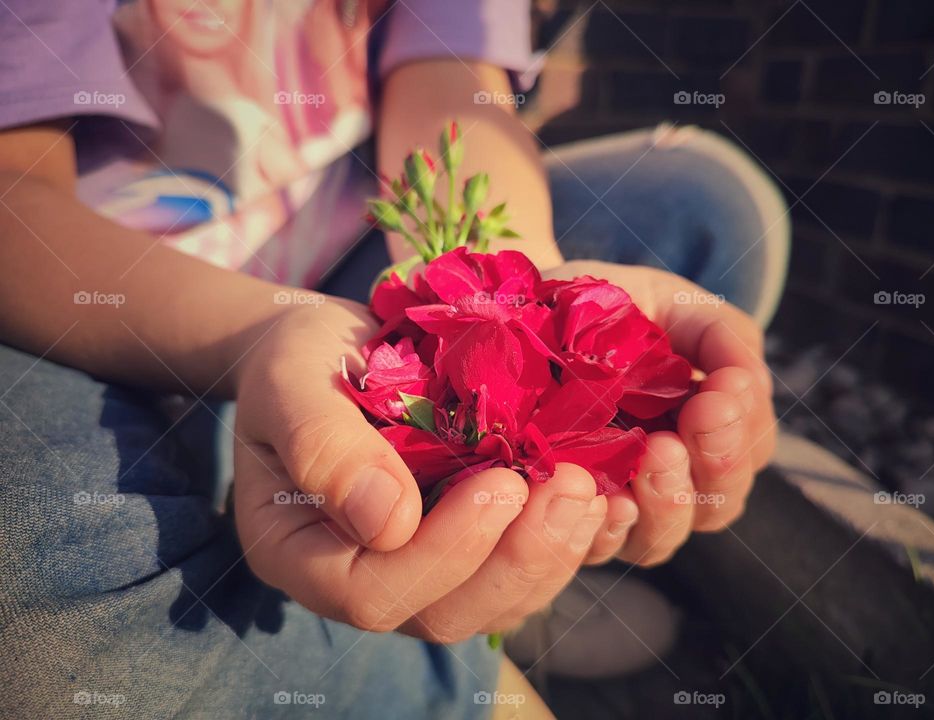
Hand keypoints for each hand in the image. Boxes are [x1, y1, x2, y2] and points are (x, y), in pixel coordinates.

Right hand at [232, 300, 608, 640]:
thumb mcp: (292, 381)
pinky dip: (561, 543)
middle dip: (517, 560)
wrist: (328, 348)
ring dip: (550, 555)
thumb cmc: (299, 359)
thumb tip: (389, 523)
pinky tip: (598, 498)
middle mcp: (360, 576)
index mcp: (301, 551)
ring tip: (589, 492)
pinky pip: (515, 571)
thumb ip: (323, 447)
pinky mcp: (461, 546)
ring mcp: (415, 567)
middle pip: (443, 614)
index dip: (443, 554)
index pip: (371, 592)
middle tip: (572, 489)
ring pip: (491, 603)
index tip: (501, 483)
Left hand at [540, 261, 776, 566]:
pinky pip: (594, 544)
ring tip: (658, 450)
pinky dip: (608, 529)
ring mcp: (615, 504)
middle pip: (715, 505)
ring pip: (660, 536)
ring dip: (668, 499)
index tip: (723, 389)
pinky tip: (609, 497)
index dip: (743, 432)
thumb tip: (744, 380)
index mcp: (703, 434)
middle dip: (718, 461)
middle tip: (702, 416)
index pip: (745, 456)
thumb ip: (722, 335)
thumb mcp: (673, 306)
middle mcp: (665, 480)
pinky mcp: (563, 516)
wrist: (532, 309)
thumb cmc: (611, 310)